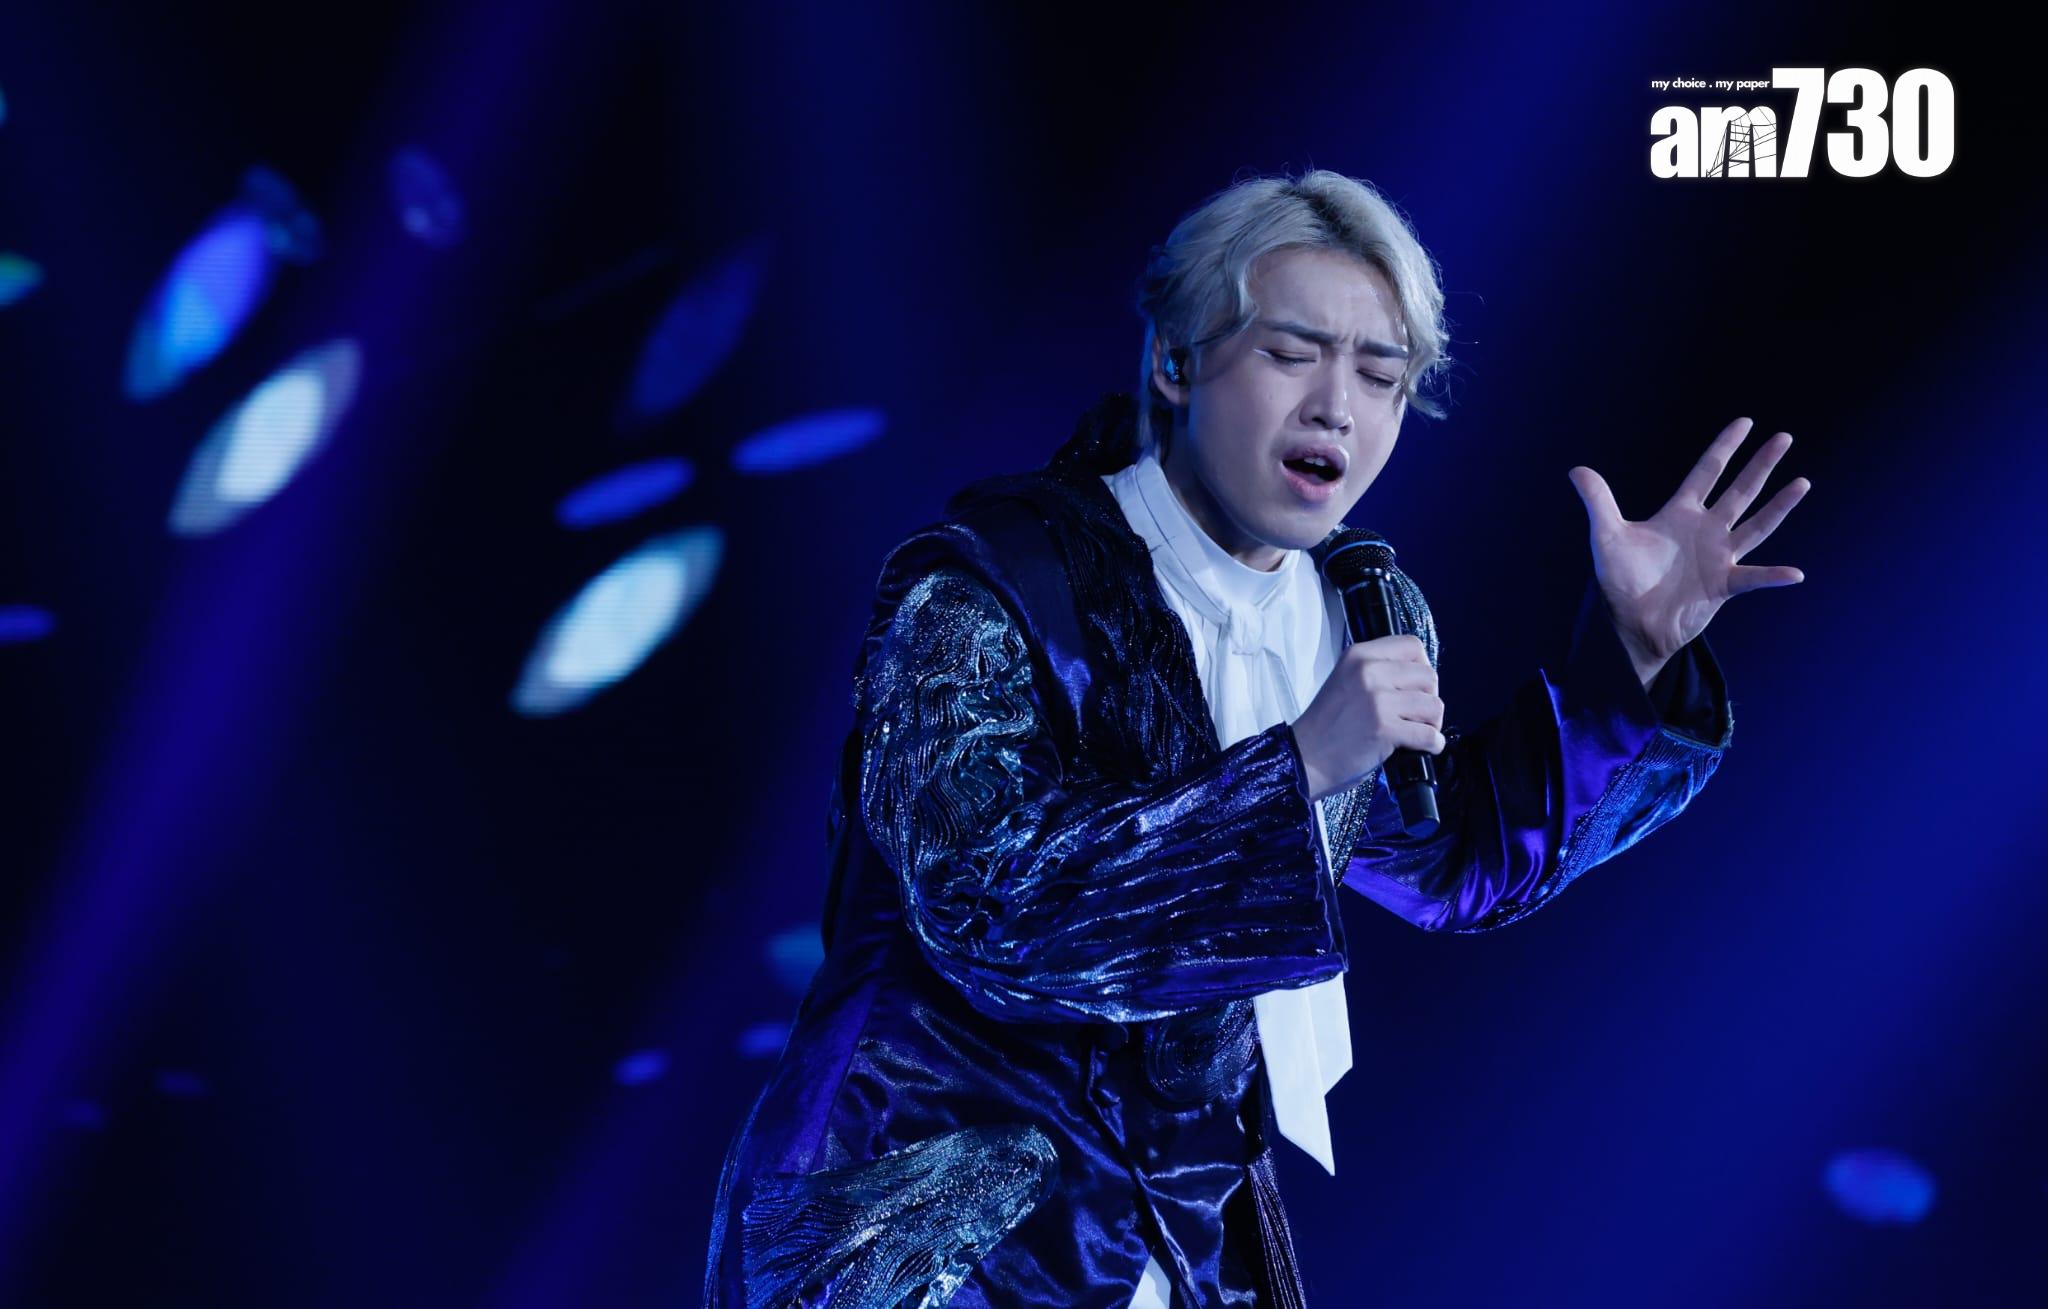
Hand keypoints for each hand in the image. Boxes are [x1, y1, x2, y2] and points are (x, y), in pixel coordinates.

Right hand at [1291, 633, 1445, 802]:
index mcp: (1359, 655)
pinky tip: (1424, 748)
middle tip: (1416, 715)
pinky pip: (1429, 734)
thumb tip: (1419, 679)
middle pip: (1429, 676)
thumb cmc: (1327, 725)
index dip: (1422, 667)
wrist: (1304, 758)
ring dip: (1432, 723)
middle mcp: (1369, 671)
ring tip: (1417, 731)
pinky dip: (1433, 744)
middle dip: (1430, 698)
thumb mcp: (1346, 680)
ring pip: (1434, 705)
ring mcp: (1377, 700)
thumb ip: (1377, 671)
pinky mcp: (1384, 728)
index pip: (1413, 646)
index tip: (1415, 687)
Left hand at [1568, 418, 1810, 687]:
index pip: (1707, 471)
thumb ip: (1598, 502)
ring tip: (1802, 483)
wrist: (1628, 624)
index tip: (1745, 422)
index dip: (1725, 447)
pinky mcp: (1723, 586)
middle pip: (1739, 491)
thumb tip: (1575, 469)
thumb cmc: (1619, 581)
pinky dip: (1773, 577)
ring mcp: (1718, 557)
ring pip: (1756, 526)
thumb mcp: (1607, 537)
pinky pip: (1753, 578)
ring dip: (1779, 507)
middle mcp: (1705, 531)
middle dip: (1761, 465)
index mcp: (1680, 514)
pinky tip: (1794, 573)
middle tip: (1783, 437)